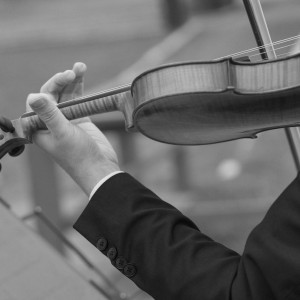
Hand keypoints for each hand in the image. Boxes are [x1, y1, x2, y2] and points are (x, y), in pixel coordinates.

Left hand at [26, 62, 119, 195]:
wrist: (100, 169)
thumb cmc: (79, 156)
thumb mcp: (62, 133)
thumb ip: (49, 114)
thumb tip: (33, 95)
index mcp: (39, 128)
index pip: (39, 101)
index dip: (49, 87)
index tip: (63, 78)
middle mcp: (51, 123)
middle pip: (53, 95)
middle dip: (62, 81)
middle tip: (73, 72)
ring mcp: (67, 121)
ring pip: (67, 96)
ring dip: (73, 81)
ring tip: (81, 67)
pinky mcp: (81, 120)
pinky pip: (79, 101)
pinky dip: (82, 90)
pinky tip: (83, 77)